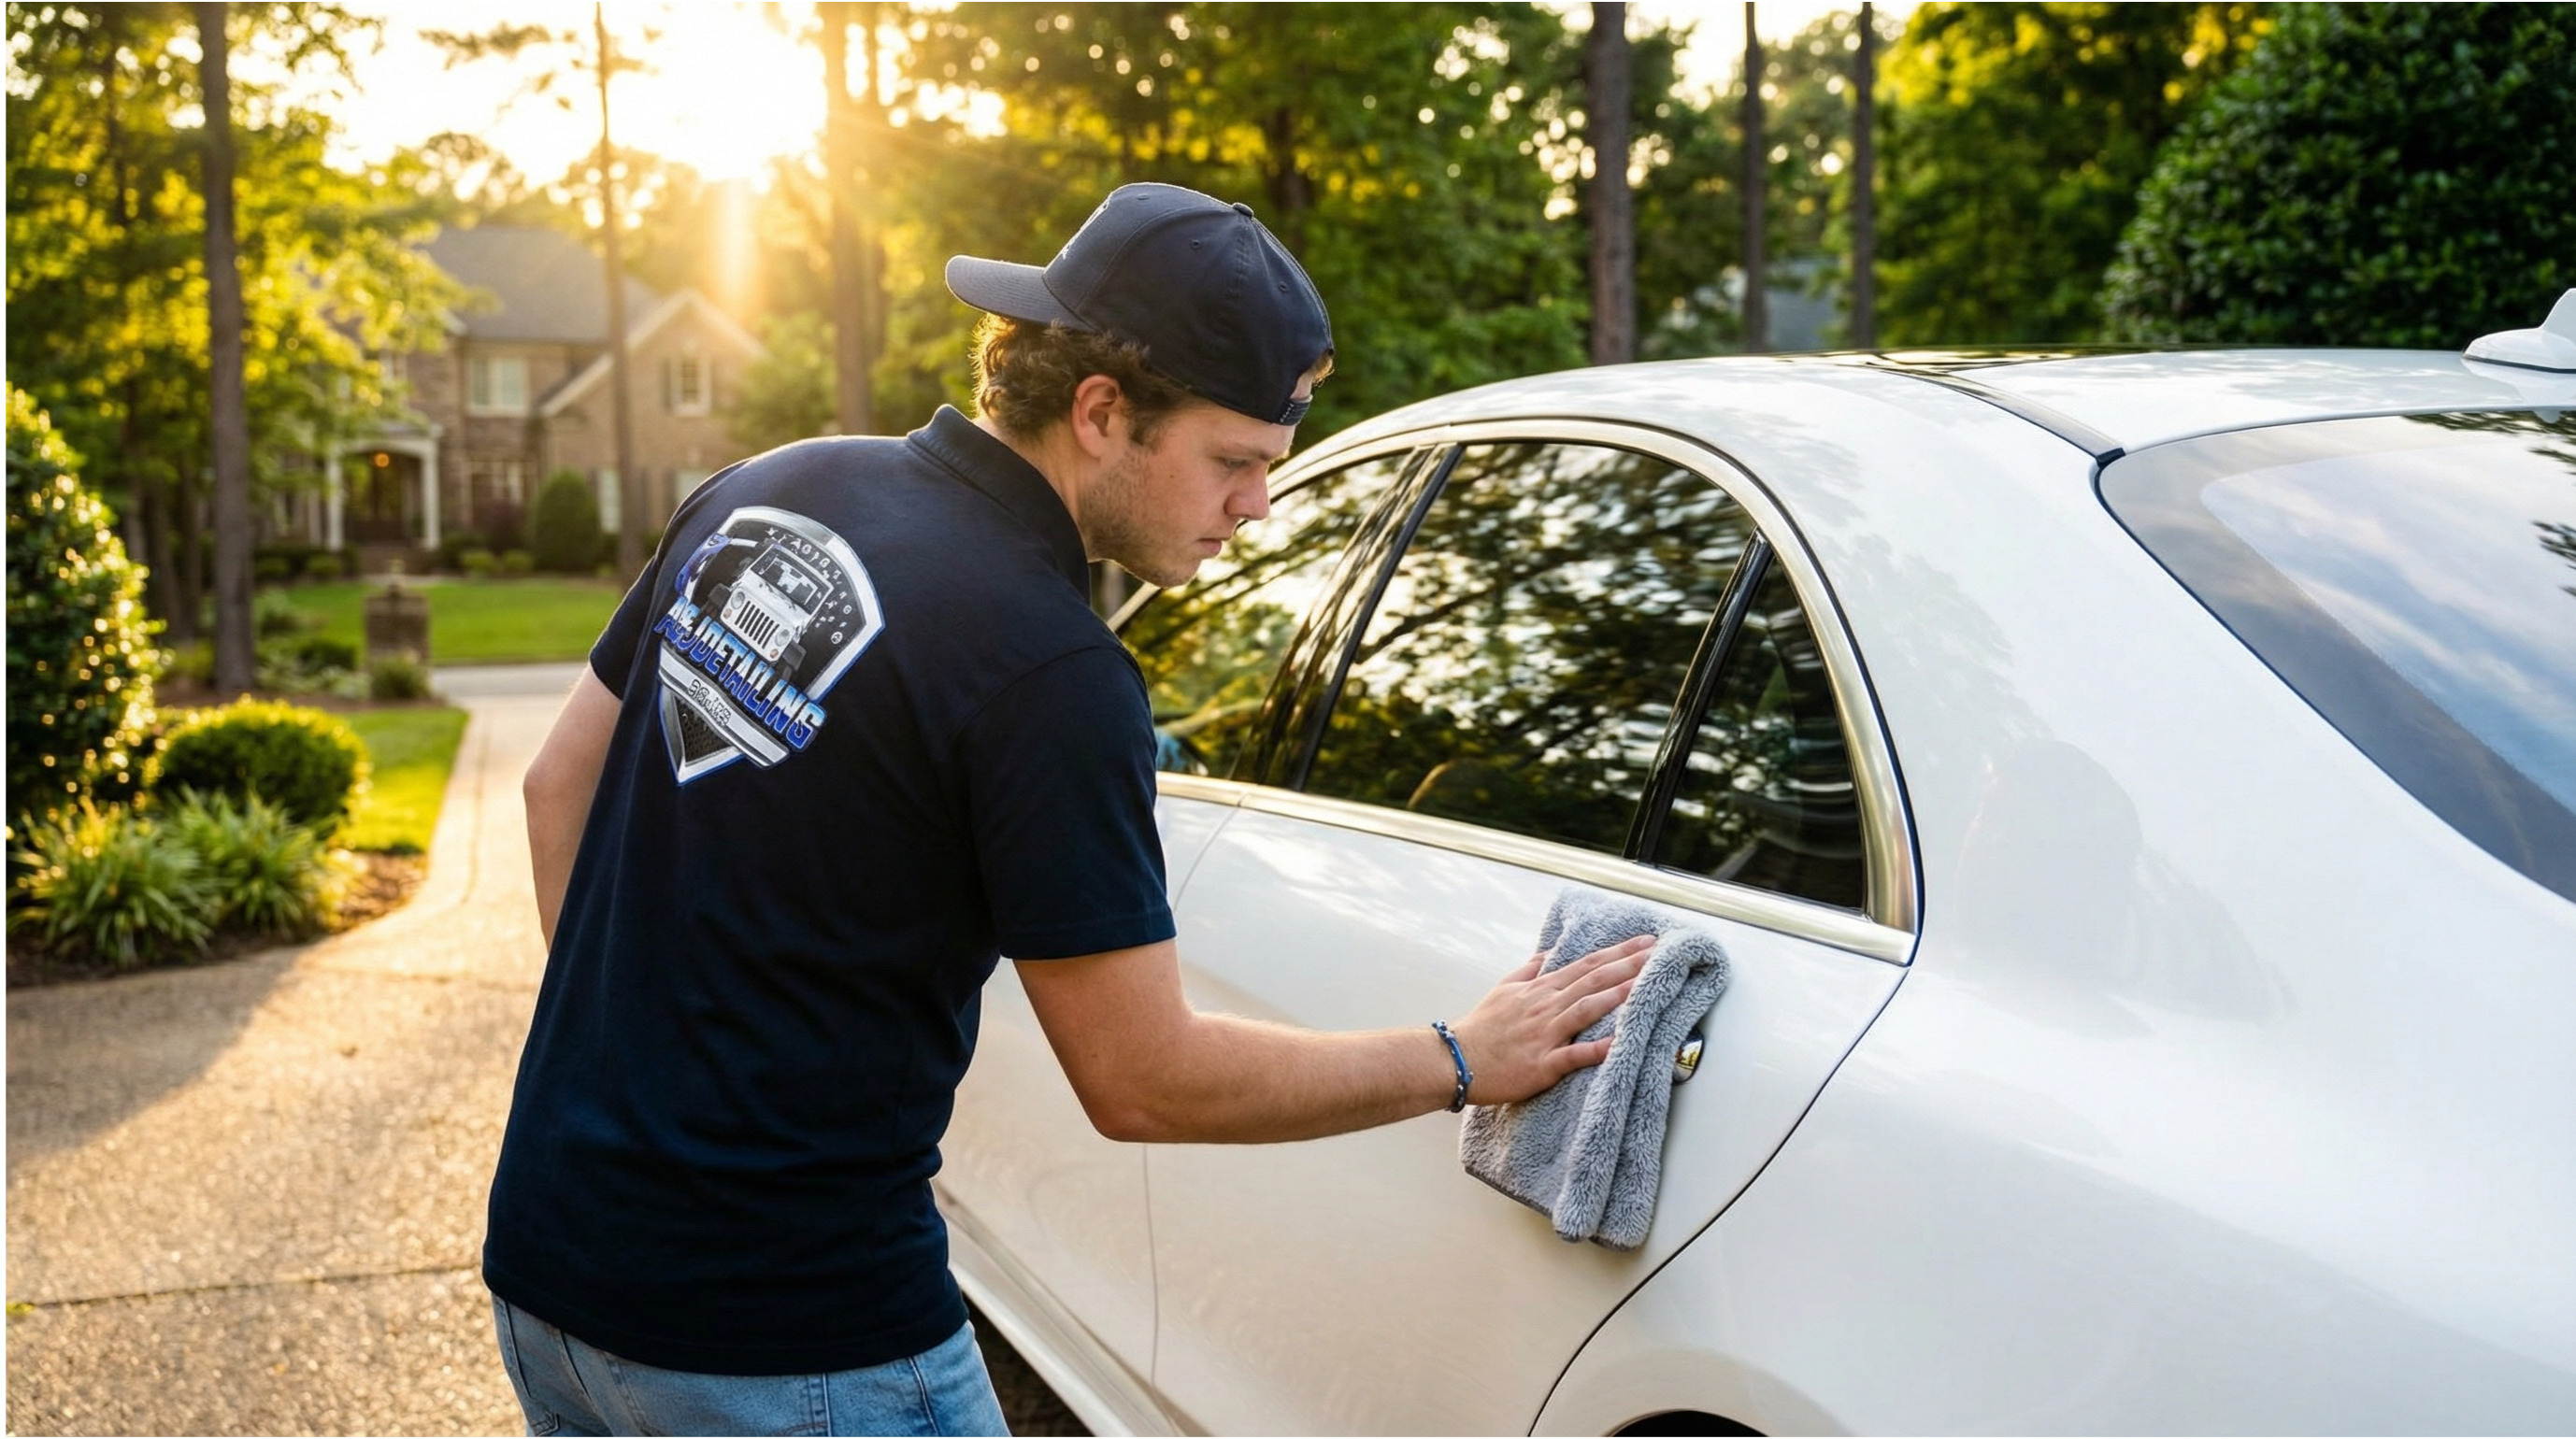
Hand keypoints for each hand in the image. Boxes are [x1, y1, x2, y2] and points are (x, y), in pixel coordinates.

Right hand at [1449, 935, 1652, 1105]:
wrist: (1454, 1060)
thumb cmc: (1479, 1029)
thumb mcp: (1503, 990)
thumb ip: (1528, 970)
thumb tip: (1546, 953)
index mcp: (1540, 989)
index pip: (1586, 964)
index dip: (1618, 952)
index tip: (1645, 942)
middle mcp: (1546, 1006)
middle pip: (1593, 980)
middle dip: (1629, 965)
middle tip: (1658, 952)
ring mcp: (1544, 1034)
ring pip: (1587, 1008)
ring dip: (1618, 995)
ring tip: (1646, 984)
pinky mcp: (1542, 1063)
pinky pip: (1574, 1055)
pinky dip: (1598, 1049)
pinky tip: (1620, 1044)